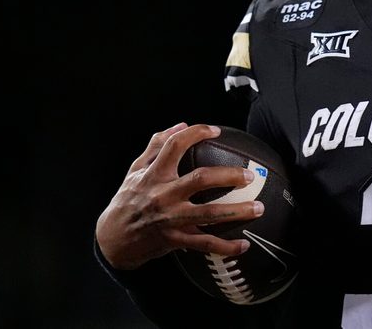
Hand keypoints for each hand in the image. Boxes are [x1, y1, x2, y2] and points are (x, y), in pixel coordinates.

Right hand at [95, 123, 263, 269]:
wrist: (112, 239)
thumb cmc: (127, 199)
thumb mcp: (135, 170)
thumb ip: (156, 146)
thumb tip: (182, 125)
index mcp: (154, 175)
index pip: (175, 146)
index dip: (196, 134)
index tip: (216, 131)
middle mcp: (163, 195)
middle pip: (200, 180)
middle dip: (228, 175)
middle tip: (250, 175)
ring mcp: (170, 219)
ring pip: (208, 214)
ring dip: (237, 212)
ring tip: (259, 208)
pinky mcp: (175, 239)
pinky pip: (204, 244)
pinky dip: (226, 247)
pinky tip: (244, 245)